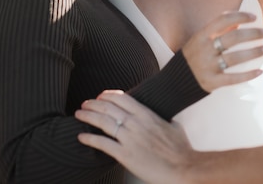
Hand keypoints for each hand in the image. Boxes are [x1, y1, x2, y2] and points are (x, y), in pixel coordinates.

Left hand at [76, 90, 194, 183]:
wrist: (183, 168)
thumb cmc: (181, 149)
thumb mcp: (174, 126)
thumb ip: (164, 120)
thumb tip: (165, 118)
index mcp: (147, 114)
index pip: (121, 98)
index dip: (107, 95)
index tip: (100, 96)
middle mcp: (136, 123)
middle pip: (108, 107)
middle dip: (93, 103)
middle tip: (84, 104)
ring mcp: (129, 138)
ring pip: (103, 122)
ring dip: (88, 116)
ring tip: (79, 114)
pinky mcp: (125, 155)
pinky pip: (102, 144)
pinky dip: (89, 139)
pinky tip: (81, 136)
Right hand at [181, 11, 262, 91]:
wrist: (175, 81)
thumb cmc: (192, 56)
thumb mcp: (199, 40)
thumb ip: (217, 31)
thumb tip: (239, 22)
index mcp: (201, 36)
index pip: (223, 20)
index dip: (240, 16)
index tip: (254, 17)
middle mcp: (205, 49)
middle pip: (234, 38)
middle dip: (253, 34)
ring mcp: (208, 66)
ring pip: (237, 58)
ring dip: (255, 52)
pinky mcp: (212, 82)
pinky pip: (234, 78)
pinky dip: (248, 75)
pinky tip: (260, 71)